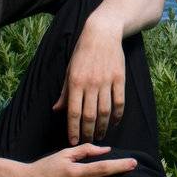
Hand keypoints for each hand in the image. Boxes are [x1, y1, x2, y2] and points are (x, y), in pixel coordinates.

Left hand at [53, 19, 126, 144]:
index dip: (73, 129)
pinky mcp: (119, 79)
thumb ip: (65, 92)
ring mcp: (106, 81)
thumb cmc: (83, 52)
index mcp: (76, 82)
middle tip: (87, 142)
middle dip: (87, 132)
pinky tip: (113, 123)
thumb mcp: (69, 70)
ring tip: (100, 136)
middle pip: (89, 115)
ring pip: (105, 111)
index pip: (73, 112)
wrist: (102, 33)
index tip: (73, 141)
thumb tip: (56, 110)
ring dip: (102, 127)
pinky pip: (119, 102)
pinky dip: (117, 116)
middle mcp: (91, 84)